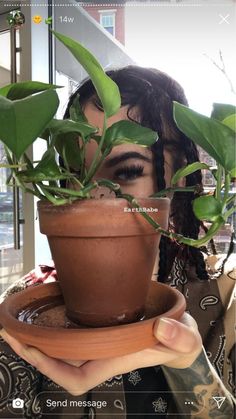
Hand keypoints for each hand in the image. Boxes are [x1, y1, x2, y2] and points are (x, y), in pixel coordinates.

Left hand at [0, 313, 201, 395]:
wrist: (178, 336)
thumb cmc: (179, 340)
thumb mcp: (184, 337)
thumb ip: (178, 336)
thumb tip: (161, 328)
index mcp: (114, 360)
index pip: (76, 378)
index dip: (51, 368)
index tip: (32, 348)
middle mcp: (100, 355)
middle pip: (59, 365)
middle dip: (33, 352)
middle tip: (10, 332)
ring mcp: (98, 344)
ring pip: (61, 351)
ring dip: (39, 340)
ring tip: (18, 325)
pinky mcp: (99, 331)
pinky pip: (70, 336)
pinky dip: (54, 329)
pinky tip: (44, 315)